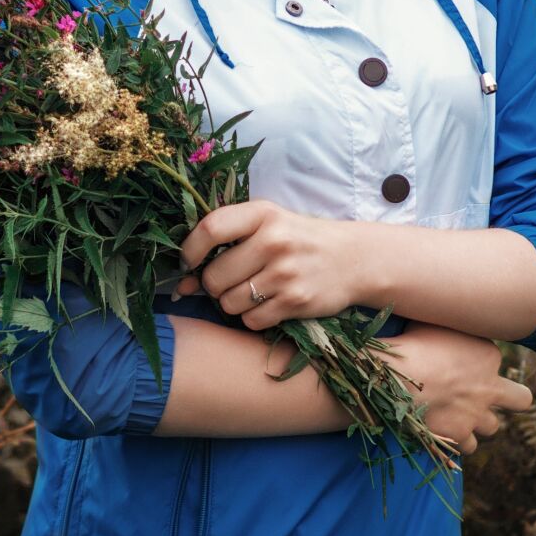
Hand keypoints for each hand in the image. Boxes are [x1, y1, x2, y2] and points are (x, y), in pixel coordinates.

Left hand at [172, 199, 361, 328]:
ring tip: (253, 292)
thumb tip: (182, 284)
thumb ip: (227, 243)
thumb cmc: (299, 240)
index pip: (210, 229)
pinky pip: (251, 321)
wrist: (354, 259)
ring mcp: (286, 273)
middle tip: (229, 282)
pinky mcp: (296, 301)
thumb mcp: (269, 224)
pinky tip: (268, 305)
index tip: (188, 264)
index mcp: (263, 214)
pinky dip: (253, 318)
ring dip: (233, 303)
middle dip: (213, 286)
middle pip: (214, 276)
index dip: (189, 251)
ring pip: (229, 303)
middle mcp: (274, 241)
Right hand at [377, 323, 533, 453]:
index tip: (458, 359)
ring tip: (459, 416)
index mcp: (488, 355)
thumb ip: (447, 323)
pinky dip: (459, 441)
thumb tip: (442, 309)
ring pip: (493, 427)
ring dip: (479, 422)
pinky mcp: (459, 434)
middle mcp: (489, 386)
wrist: (399, 377)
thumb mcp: (435, 321)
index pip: (493, 359)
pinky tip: (446, 433)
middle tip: (489, 395)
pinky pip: (469, 446)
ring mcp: (476, 414)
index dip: (478, 360)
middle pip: (520, 399)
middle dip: (512, 398)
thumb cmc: (413, 343)